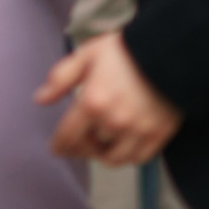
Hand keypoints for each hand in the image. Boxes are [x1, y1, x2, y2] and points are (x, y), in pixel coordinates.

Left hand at [39, 32, 181, 165]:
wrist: (168, 50)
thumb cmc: (124, 50)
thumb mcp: (86, 55)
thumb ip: (61, 78)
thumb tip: (40, 99)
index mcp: (93, 101)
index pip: (68, 136)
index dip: (60, 145)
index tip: (57, 149)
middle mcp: (114, 121)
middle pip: (90, 148)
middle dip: (81, 146)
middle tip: (80, 141)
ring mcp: (138, 131)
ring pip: (113, 158)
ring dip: (103, 153)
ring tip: (101, 142)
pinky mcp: (158, 135)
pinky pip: (137, 158)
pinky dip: (127, 155)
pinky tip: (122, 144)